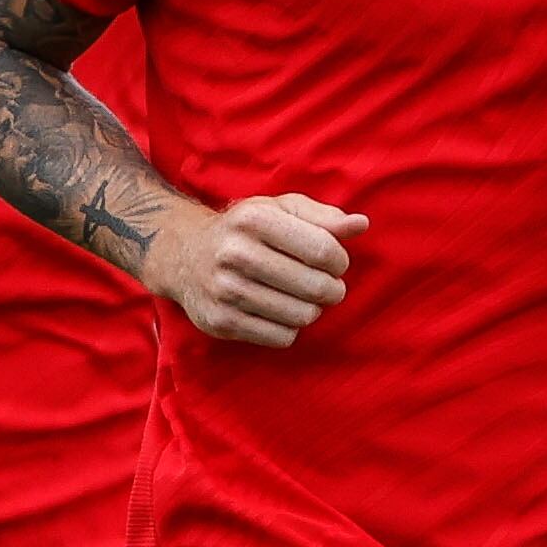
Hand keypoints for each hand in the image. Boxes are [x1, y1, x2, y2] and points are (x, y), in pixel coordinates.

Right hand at [146, 194, 366, 348]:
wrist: (185, 256)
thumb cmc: (245, 230)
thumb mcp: (280, 209)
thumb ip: (323, 216)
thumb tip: (361, 224)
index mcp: (255, 219)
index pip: (322, 250)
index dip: (340, 261)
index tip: (335, 263)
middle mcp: (235, 254)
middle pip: (315, 286)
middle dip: (332, 289)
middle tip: (327, 286)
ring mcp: (225, 291)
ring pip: (301, 316)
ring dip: (312, 309)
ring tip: (303, 298)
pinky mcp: (221, 322)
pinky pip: (282, 337)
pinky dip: (290, 327)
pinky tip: (280, 312)